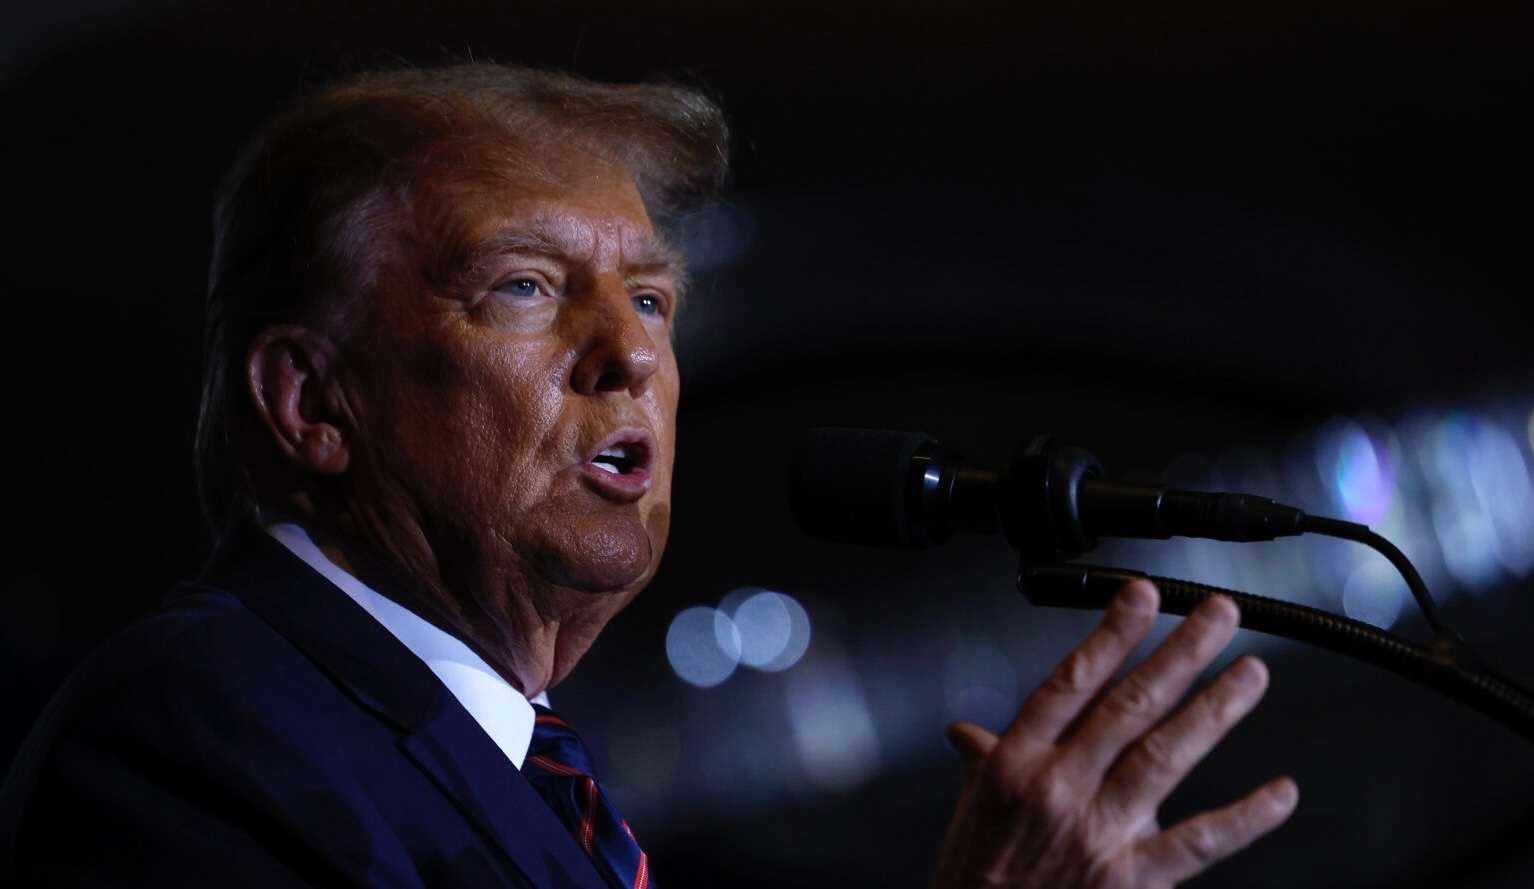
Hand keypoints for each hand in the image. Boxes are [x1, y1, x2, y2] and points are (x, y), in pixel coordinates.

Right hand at [934, 581, 1296, 888]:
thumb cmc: (976, 878)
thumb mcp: (970, 810)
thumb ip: (981, 763)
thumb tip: (965, 734)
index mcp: (1015, 763)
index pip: (1070, 682)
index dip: (1111, 635)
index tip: (1143, 597)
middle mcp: (1058, 787)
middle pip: (1128, 706)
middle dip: (1180, 654)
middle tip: (1218, 617)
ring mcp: (1099, 831)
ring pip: (1165, 755)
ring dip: (1214, 710)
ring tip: (1250, 675)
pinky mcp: (1131, 877)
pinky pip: (1199, 842)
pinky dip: (1245, 818)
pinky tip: (1280, 793)